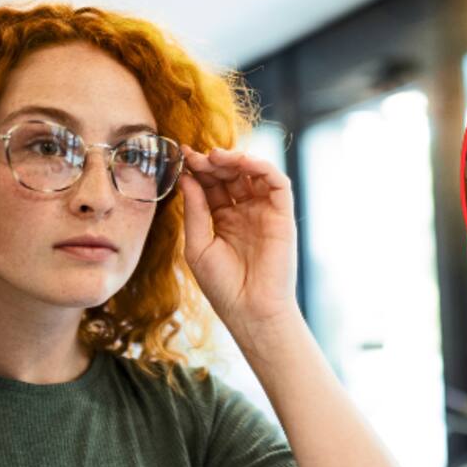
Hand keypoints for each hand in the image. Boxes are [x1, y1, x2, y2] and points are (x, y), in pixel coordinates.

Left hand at [179, 146, 298, 338]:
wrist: (251, 311)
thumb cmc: (223, 286)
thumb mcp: (198, 246)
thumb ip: (195, 210)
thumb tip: (187, 178)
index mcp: (223, 220)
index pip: (211, 185)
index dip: (198, 169)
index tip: (183, 156)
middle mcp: (245, 212)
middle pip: (230, 175)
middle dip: (213, 162)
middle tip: (197, 156)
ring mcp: (264, 212)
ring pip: (253, 173)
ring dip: (236, 159)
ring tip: (216, 156)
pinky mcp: (283, 215)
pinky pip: (277, 182)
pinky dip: (261, 166)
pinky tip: (242, 162)